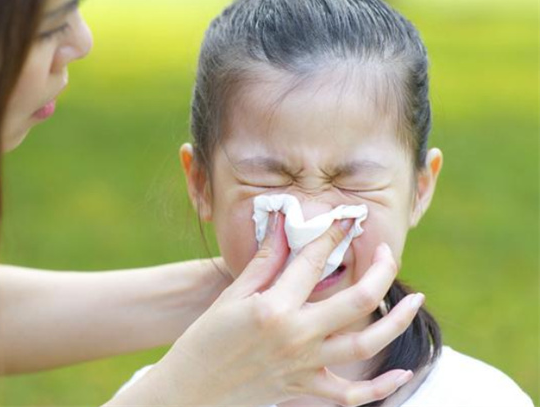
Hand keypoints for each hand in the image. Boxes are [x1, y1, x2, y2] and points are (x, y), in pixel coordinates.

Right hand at [109, 212, 421, 406]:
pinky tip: (403, 373)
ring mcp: (304, 365)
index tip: (348, 218)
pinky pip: (351, 394)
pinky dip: (381, 387)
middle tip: (387, 253)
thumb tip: (282, 224)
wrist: (191, 391)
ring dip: (396, 321)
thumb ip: (264, 262)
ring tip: (415, 300)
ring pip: (365, 344)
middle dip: (380, 271)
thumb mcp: (232, 296)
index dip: (333, 234)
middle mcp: (296, 335)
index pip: (313, 261)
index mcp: (274, 307)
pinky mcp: (304, 388)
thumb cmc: (205, 340)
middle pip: (356, 300)